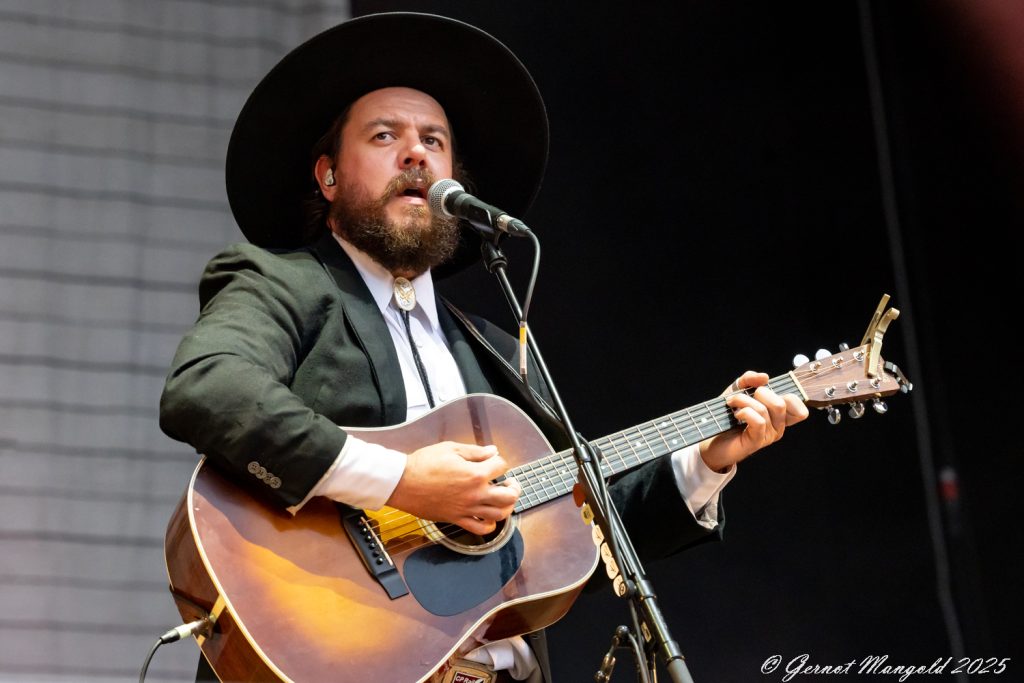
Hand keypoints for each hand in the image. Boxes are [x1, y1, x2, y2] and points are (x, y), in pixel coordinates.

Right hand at [385, 441, 520, 534]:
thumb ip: (476, 452)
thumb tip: (493, 451)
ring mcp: (467, 509)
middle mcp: (475, 494)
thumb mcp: (451, 449)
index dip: (500, 461)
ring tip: (503, 499)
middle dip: (514, 488)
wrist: (403, 482)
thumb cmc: (424, 463)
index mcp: (475, 474)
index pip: (501, 466)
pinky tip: (489, 517)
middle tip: (510, 483)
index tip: (494, 461)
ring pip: (499, 514)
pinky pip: (480, 529)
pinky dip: (490, 525)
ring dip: (506, 506)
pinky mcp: (456, 519)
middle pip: (509, 496)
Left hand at [699, 370, 808, 472]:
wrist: (712, 440)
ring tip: (732, 402)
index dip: (790, 396)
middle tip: (744, 395)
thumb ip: (749, 380)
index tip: (768, 390)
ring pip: (765, 410)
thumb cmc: (727, 416)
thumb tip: (764, 377)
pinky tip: (736, 414)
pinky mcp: (757, 442)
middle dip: (760, 393)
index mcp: (778, 415)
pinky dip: (745, 412)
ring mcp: (768, 436)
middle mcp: (777, 426)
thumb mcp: (738, 391)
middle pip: (781, 404)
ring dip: (744, 400)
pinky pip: (759, 421)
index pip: (799, 409)